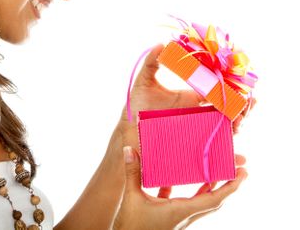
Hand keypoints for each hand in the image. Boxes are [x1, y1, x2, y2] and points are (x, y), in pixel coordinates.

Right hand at [112, 146, 247, 229]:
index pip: (213, 199)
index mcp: (181, 211)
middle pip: (212, 201)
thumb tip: (130, 149)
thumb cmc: (131, 227)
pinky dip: (183, 189)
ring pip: (199, 201)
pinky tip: (174, 176)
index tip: (242, 174)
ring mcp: (177, 218)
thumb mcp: (131, 198)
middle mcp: (183, 215)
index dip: (230, 187)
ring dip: (209, 187)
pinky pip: (180, 201)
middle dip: (226, 186)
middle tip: (236, 169)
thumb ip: (132, 173)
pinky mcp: (167, 218)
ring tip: (214, 171)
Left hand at [118, 44, 256, 145]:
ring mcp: (199, 128)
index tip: (240, 81)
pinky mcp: (194, 143)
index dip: (231, 85)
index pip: (216, 89)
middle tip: (248, 101)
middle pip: (228, 107)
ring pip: (227, 125)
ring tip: (241, 118)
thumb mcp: (144, 81)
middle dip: (242, 104)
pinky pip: (216, 146)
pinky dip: (230, 148)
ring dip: (238, 121)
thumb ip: (152, 62)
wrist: (129, 129)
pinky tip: (238, 148)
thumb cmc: (138, 106)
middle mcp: (200, 112)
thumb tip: (161, 43)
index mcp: (193, 96)